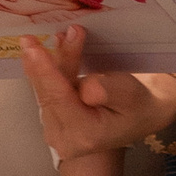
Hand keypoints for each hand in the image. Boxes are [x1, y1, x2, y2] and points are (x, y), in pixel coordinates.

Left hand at [21, 26, 175, 157]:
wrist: (143, 114)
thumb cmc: (140, 103)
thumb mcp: (131, 94)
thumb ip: (109, 91)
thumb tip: (86, 87)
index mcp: (85, 135)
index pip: (59, 99)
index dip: (44, 71)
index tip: (32, 48)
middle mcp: (65, 139)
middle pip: (48, 94)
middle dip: (43, 62)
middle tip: (32, 37)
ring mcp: (57, 131)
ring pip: (45, 90)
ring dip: (46, 63)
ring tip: (56, 38)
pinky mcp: (54, 120)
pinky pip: (47, 91)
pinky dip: (48, 70)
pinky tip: (49, 51)